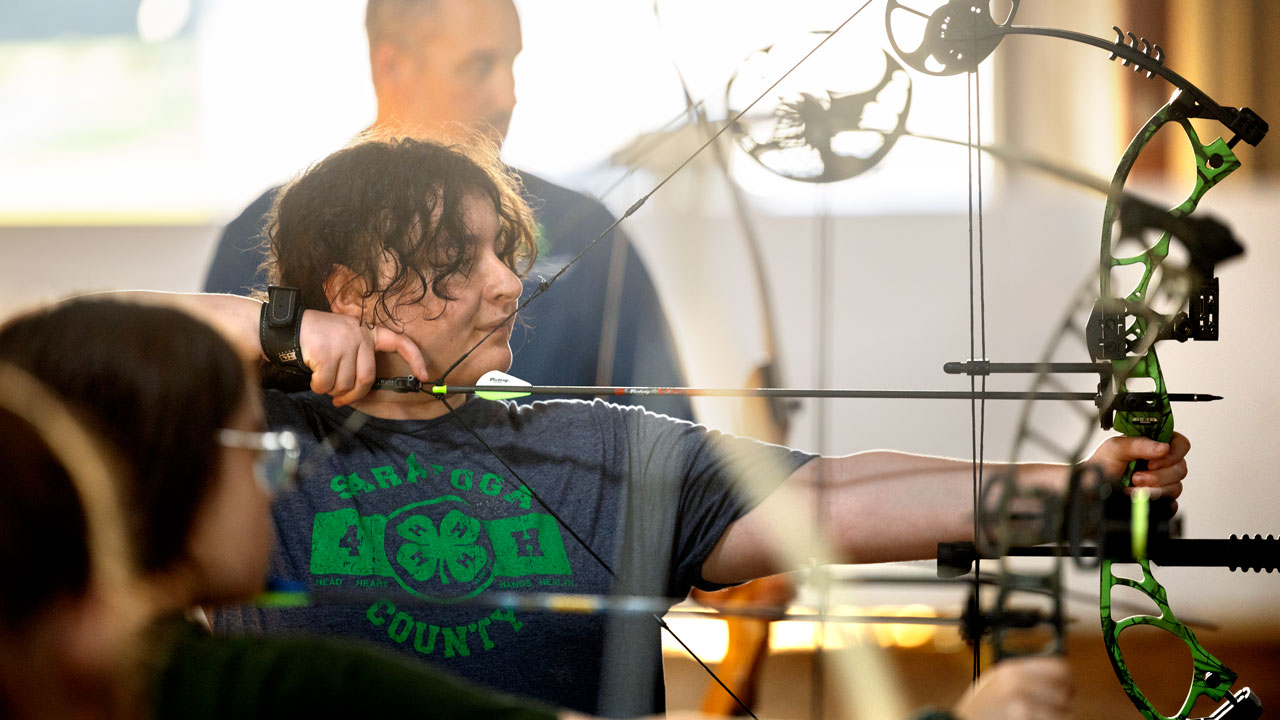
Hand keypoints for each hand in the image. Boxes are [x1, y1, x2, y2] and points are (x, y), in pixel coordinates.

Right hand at [298, 310, 428, 405]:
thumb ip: (357, 358)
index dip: (415, 359)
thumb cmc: (317, 338)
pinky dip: (318, 387)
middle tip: (341, 400)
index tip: (425, 375)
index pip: (400, 342)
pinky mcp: (327, 353)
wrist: (286, 327)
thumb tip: (360, 391)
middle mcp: (359, 336)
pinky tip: (313, 377)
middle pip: (366, 379)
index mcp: (367, 332)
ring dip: (331, 390)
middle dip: (353, 395)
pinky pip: (327, 385)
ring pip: (344, 385)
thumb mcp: (343, 338)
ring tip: (322, 379)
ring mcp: (343, 344)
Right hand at [953, 656, 1072, 719]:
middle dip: (1062, 704)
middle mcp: (1018, 685)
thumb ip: (1025, 676)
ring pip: (1065, 714)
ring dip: (1057, 719)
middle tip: (1049, 710)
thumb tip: (1061, 676)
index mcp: (1012, 670)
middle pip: (1065, 693)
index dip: (1066, 681)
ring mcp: (1023, 707)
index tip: (1066, 689)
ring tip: (1038, 718)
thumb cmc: (981, 711)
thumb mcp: (997, 683)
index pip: (1061, 669)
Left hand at [1085, 431, 1189, 509]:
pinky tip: (1140, 497)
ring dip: (1154, 488)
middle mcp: (1163, 463)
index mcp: (1155, 444)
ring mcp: (1164, 482)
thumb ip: (1139, 443)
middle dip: (1158, 475)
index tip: (1152, 462)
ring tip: (1132, 486)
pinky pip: (1171, 502)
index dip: (1172, 453)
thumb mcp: (1115, 447)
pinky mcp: (1162, 500)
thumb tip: (1164, 448)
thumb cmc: (1103, 463)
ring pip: (1177, 486)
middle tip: (1136, 476)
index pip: (1180, 444)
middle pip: (1181, 468)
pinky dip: (1155, 501)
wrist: (1092, 487)